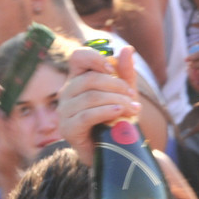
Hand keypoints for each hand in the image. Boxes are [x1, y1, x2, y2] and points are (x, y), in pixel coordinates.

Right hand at [57, 46, 140, 164]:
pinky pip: (86, 115)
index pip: (78, 57)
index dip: (94, 58)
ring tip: (133, 110)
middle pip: (89, 79)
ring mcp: (64, 111)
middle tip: (133, 98)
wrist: (114, 150)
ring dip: (116, 101)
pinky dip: (106, 112)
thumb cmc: (116, 120)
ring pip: (90, 97)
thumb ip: (126, 73)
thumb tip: (127, 48)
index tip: (112, 68)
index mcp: (78, 79)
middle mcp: (67, 92)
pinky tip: (119, 113)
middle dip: (116, 86)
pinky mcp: (67, 129)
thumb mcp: (124, 94)